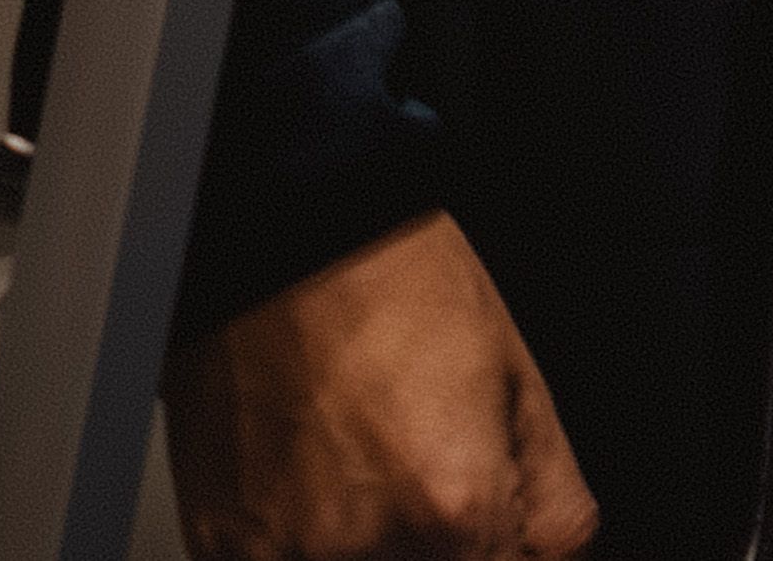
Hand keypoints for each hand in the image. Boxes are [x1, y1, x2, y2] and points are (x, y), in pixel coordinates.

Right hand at [166, 212, 593, 560]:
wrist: (284, 243)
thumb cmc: (397, 288)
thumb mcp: (519, 382)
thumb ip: (550, 498)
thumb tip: (553, 557)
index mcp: (453, 507)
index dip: (507, 553)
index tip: (498, 523)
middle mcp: (361, 547)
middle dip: (447, 545)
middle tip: (425, 469)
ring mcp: (281, 553)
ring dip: (372, 545)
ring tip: (365, 464)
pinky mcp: (218, 544)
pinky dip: (306, 544)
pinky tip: (315, 478)